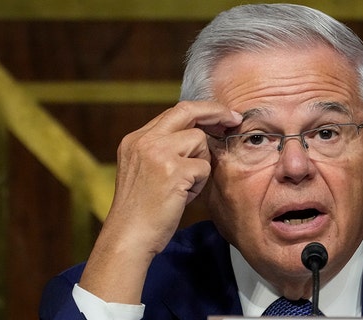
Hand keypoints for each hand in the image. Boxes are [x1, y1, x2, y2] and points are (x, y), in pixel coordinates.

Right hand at [79, 101, 241, 303]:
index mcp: (135, 139)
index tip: (220, 116)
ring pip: (199, 141)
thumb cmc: (141, 211)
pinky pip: (204, 167)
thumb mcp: (143, 170)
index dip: (201, 112)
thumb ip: (163, 149)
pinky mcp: (173, 170)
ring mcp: (157, 153)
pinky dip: (199, 184)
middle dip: (216, 112)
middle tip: (234, 119)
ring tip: (184, 186)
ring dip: (201, 164)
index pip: (174, 112)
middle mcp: (144, 140)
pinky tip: (183, 197)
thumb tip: (199, 134)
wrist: (128, 237)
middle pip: (188, 110)